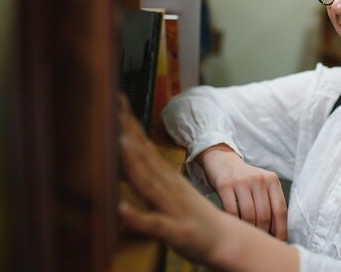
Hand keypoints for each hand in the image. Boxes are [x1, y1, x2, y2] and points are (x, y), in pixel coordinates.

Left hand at [118, 95, 223, 263]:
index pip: (144, 146)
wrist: (228, 241)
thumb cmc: (194, 219)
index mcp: (167, 179)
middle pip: (145, 157)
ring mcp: (172, 208)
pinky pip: (154, 224)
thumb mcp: (171, 195)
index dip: (129, 124)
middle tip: (112, 106)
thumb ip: (150, 179)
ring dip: (134, 163)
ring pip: (149, 183)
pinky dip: (137, 217)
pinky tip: (120, 209)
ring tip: (119, 143)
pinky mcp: (175, 232)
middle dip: (127, 133)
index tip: (115, 100)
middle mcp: (169, 188)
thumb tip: (126, 163)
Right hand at [199, 145, 287, 240]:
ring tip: (248, 237)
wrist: (224, 162)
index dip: (281, 230)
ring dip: (249, 230)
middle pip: (265, 215)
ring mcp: (242, 181)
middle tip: (260, 243)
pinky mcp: (225, 185)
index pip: (280, 210)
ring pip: (249, 215)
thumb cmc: (246, 182)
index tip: (279, 244)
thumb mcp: (263, 186)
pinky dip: (234, 223)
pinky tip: (234, 227)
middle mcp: (259, 179)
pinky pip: (232, 211)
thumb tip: (277, 236)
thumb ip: (271, 204)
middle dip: (264, 234)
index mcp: (272, 180)